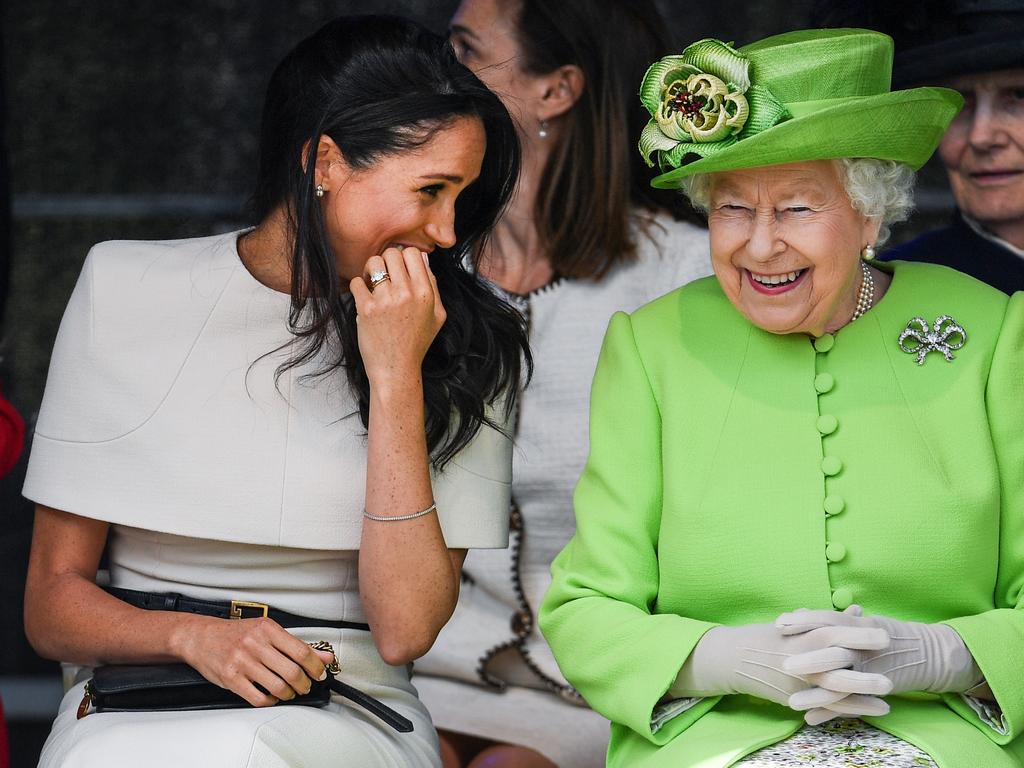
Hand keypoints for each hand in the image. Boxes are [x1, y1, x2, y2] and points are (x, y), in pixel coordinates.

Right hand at [173, 616, 333, 706]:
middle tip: (305, 686)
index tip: (320, 674)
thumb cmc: (235, 634)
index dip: (316, 667)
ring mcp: (242, 662)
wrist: (201, 637)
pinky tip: (271, 696)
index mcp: (267, 629)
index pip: (301, 651)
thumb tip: (324, 656)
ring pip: (277, 687)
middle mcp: (255, 644)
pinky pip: (258, 698)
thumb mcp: (267, 631)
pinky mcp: (231, 678)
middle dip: (304, 684)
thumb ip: (296, 644)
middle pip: (292, 671)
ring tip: (289, 692)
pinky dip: (270, 701)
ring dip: (288, 694)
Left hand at [349, 247, 445, 384]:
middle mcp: (407, 293)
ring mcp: (386, 300)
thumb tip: (422, 259)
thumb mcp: (438, 315)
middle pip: (392, 254)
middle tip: (383, 276)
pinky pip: (356, 282)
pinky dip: (358, 287)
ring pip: (373, 263)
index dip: (404, 257)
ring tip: (372, 284)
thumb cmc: (416, 343)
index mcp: (425, 292)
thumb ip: (433, 286)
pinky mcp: (366, 308)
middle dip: (386, 261)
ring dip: (370, 270)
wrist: (396, 369)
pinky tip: (364, 299)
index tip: (399, 269)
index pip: (412, 253)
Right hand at [670, 613, 891, 718]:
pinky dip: (854, 708)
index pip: (831, 631)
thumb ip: (827, 620)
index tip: (883, 633)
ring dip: (863, 689)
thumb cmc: (767, 637)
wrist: (733, 659)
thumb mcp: (795, 624)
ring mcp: (796, 680)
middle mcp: (798, 657)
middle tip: (891, 662)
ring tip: (889, 691)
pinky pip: (828, 705)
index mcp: (799, 635)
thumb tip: (858, 611)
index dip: (857, 633)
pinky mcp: (795, 697)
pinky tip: (877, 708)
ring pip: (834, 685)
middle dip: (864, 661)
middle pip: (835, 659)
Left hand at [778, 606, 981, 723]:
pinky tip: (810, 719)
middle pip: (833, 650)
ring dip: (815, 695)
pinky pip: (851, 702)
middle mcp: (862, 645)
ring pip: (840, 683)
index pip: (827, 618)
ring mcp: (869, 668)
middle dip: (808, 659)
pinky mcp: (876, 688)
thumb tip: (802, 612)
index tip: (779, 623)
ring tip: (791, 703)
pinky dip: (831, 712)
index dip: (803, 620)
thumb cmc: (887, 633)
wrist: (926, 653)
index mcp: (857, 624)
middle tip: (783, 665)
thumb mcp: (862, 621)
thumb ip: (832, 620)